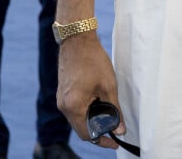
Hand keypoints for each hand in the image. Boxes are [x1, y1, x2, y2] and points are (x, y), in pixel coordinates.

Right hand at [57, 32, 124, 148]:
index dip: (102, 140)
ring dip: (92, 119)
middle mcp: (63, 107)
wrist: (77, 39)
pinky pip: (74, 109)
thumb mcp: (108, 85)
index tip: (115, 141)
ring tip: (108, 113)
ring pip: (78, 119)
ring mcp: (61, 100)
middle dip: (98, 129)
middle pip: (81, 128)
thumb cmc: (93, 60)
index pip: (87, 134)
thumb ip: (114, 110)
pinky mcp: (63, 93)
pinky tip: (97, 102)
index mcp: (73, 107)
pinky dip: (86, 110)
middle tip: (115, 127)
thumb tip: (120, 130)